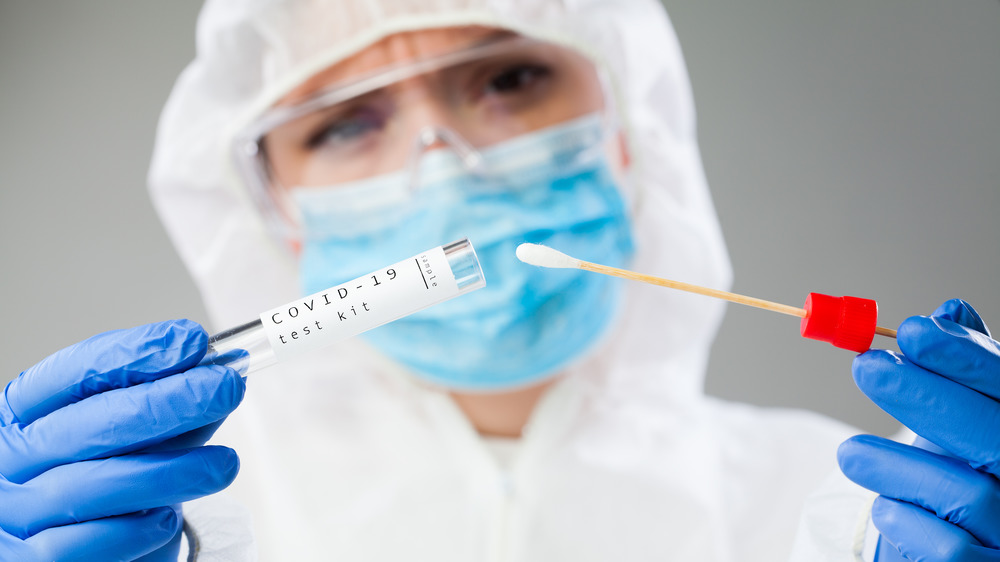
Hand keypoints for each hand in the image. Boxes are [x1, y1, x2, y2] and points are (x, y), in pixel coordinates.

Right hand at [0, 320, 244, 560]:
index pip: (75, 371)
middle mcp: (12, 457)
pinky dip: (142, 527)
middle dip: (171, 401)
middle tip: (226, 388)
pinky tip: (169, 516)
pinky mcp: (34, 561)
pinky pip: (97, 541)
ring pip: (99, 484)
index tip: (193, 342)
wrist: (78, 552)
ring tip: (225, 463)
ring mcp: (17, 511)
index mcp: (25, 413)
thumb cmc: (104, 480)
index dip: (136, 353)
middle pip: (94, 422)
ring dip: (174, 470)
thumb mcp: (126, 437)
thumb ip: (164, 409)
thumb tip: (214, 375)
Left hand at [838, 299, 999, 560]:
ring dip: (896, 467)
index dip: (969, 357)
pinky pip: (949, 549)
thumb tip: (949, 311)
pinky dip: (905, 521)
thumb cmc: (955, 476)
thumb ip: (958, 373)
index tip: (912, 330)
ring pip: (968, 493)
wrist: (957, 551)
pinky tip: (887, 509)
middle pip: (996, 434)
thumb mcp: (958, 421)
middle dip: (927, 397)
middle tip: (867, 367)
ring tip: (850, 455)